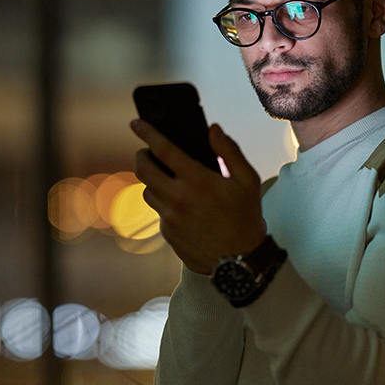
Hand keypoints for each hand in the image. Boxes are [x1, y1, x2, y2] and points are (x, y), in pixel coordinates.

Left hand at [131, 120, 266, 274]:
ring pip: (147, 190)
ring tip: (166, 177)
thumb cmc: (246, 216)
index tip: (136, 123)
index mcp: (198, 181)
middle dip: (142, 155)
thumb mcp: (248, 180)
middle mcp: (178, 198)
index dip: (147, 132)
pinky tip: (180, 203)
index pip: (163, 149)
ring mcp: (170, 217)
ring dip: (152, 179)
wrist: (240, 261)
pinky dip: (164, 201)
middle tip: (148, 151)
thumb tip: (213, 129)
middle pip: (143, 169)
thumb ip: (229, 151)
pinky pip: (158, 210)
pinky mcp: (167, 233)